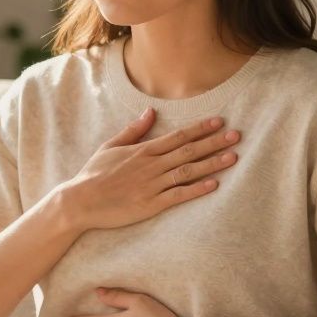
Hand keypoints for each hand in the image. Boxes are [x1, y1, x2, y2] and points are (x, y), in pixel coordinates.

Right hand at [61, 108, 240, 232]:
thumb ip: (134, 130)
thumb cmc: (94, 174)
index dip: (201, 128)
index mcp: (143, 150)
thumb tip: (150, 111)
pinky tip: (214, 185)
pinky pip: (178, 195)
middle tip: (236, 136)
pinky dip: (196, 189)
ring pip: (187, 171)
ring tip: (233, 157)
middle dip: (214, 142)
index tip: (220, 122)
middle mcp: (151, 165)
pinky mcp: (150, 205)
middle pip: (188, 151)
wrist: (80, 201)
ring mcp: (152, 185)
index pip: (178, 136)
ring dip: (212, 163)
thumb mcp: (111, 146)